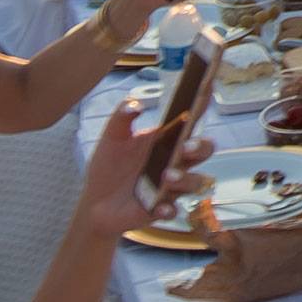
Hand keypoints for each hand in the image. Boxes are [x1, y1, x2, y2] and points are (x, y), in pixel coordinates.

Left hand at [79, 99, 214, 237]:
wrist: (95, 203)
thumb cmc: (108, 167)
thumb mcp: (111, 138)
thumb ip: (121, 118)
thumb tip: (135, 103)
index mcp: (166, 141)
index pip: (189, 122)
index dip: (200, 106)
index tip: (206, 91)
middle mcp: (175, 162)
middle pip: (203, 151)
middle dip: (201, 147)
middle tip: (186, 147)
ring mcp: (172, 187)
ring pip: (196, 182)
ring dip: (186, 179)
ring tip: (166, 177)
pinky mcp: (162, 209)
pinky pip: (174, 210)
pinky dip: (169, 209)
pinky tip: (158, 208)